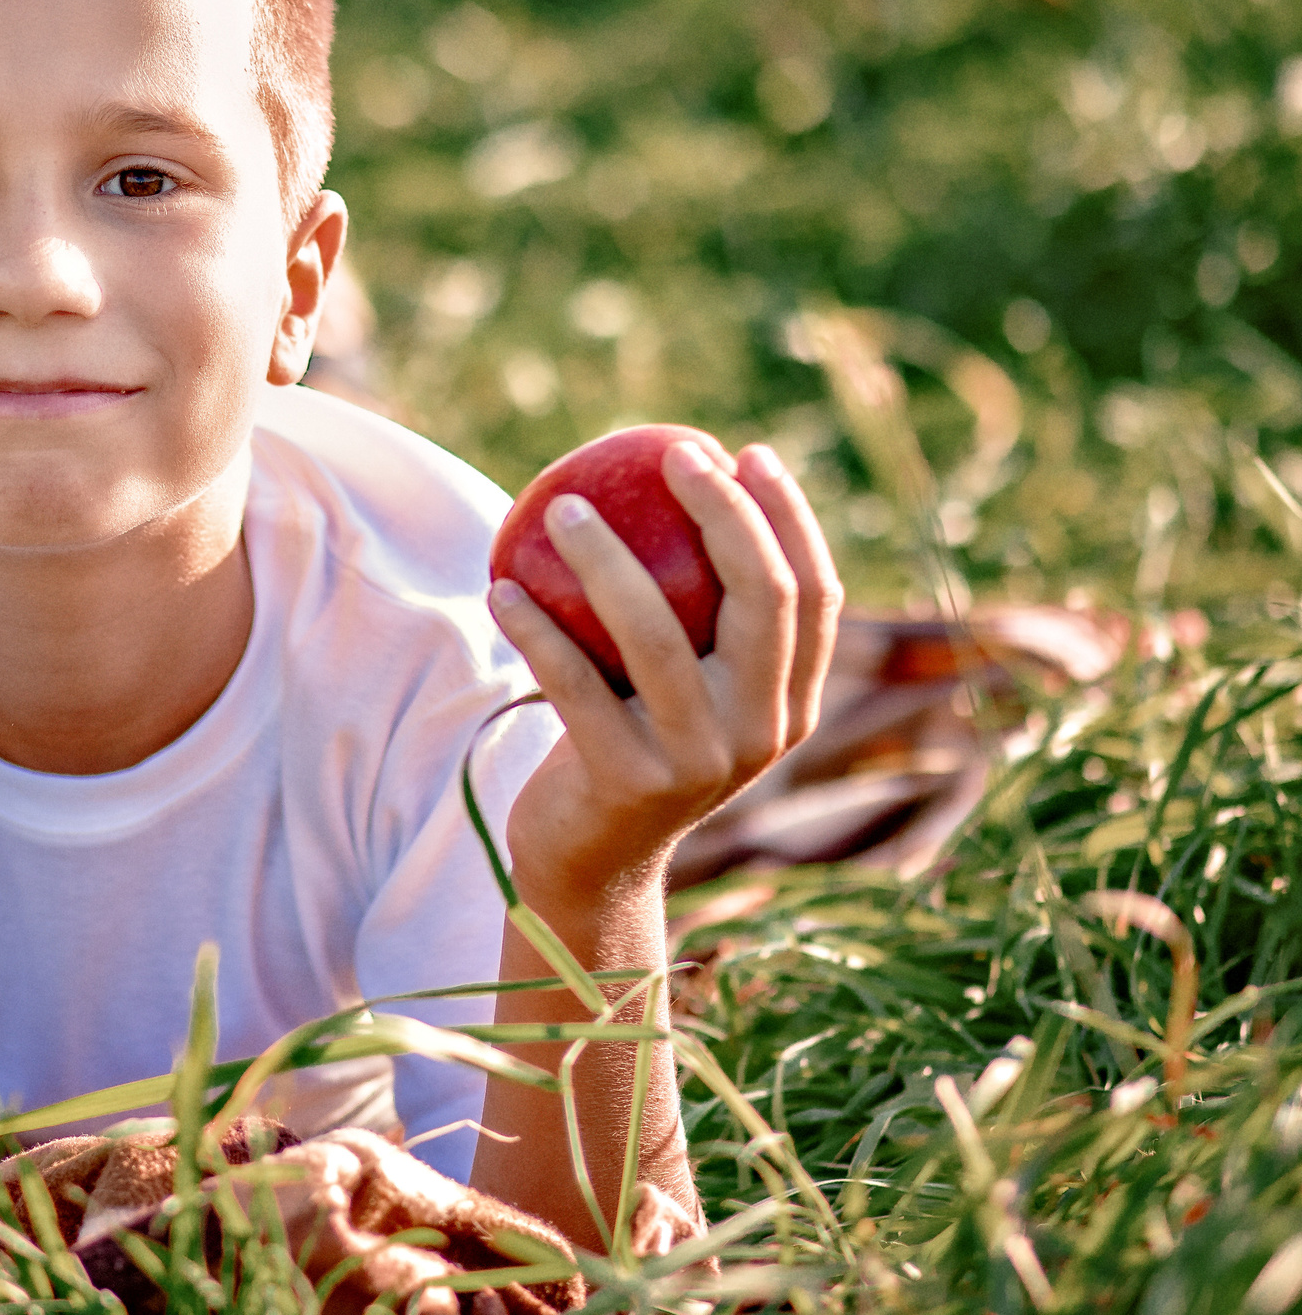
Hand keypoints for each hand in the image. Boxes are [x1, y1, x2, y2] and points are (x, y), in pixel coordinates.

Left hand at [492, 441, 842, 902]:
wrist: (589, 863)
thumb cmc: (626, 742)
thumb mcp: (679, 686)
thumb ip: (695, 614)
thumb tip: (669, 481)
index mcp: (790, 704)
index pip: (814, 595)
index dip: (788, 517)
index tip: (743, 451)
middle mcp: (762, 733)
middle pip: (761, 600)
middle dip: (724, 513)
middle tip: (671, 454)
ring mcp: (698, 762)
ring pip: (656, 636)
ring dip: (604, 557)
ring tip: (561, 505)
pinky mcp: (629, 781)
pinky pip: (573, 684)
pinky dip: (533, 629)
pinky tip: (500, 586)